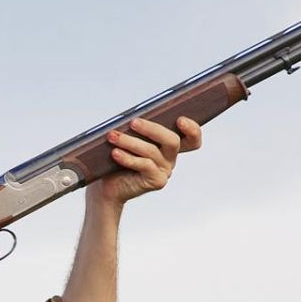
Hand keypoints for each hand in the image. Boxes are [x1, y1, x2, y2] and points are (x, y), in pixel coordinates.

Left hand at [90, 115, 204, 210]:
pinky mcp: (156, 181)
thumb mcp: (130, 138)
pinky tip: (115, 153)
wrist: (108, 186)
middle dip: (152, 129)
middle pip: (172, 141)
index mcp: (168, 144)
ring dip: (130, 142)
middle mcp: (170, 157)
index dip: (192, 129)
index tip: (180, 119)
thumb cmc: (118, 158)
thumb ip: (137, 128)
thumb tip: (133, 116)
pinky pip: (144, 165)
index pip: (191, 138)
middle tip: (133, 122)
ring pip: (152, 151)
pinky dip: (128, 158)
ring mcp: (165, 170)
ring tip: (113, 136)